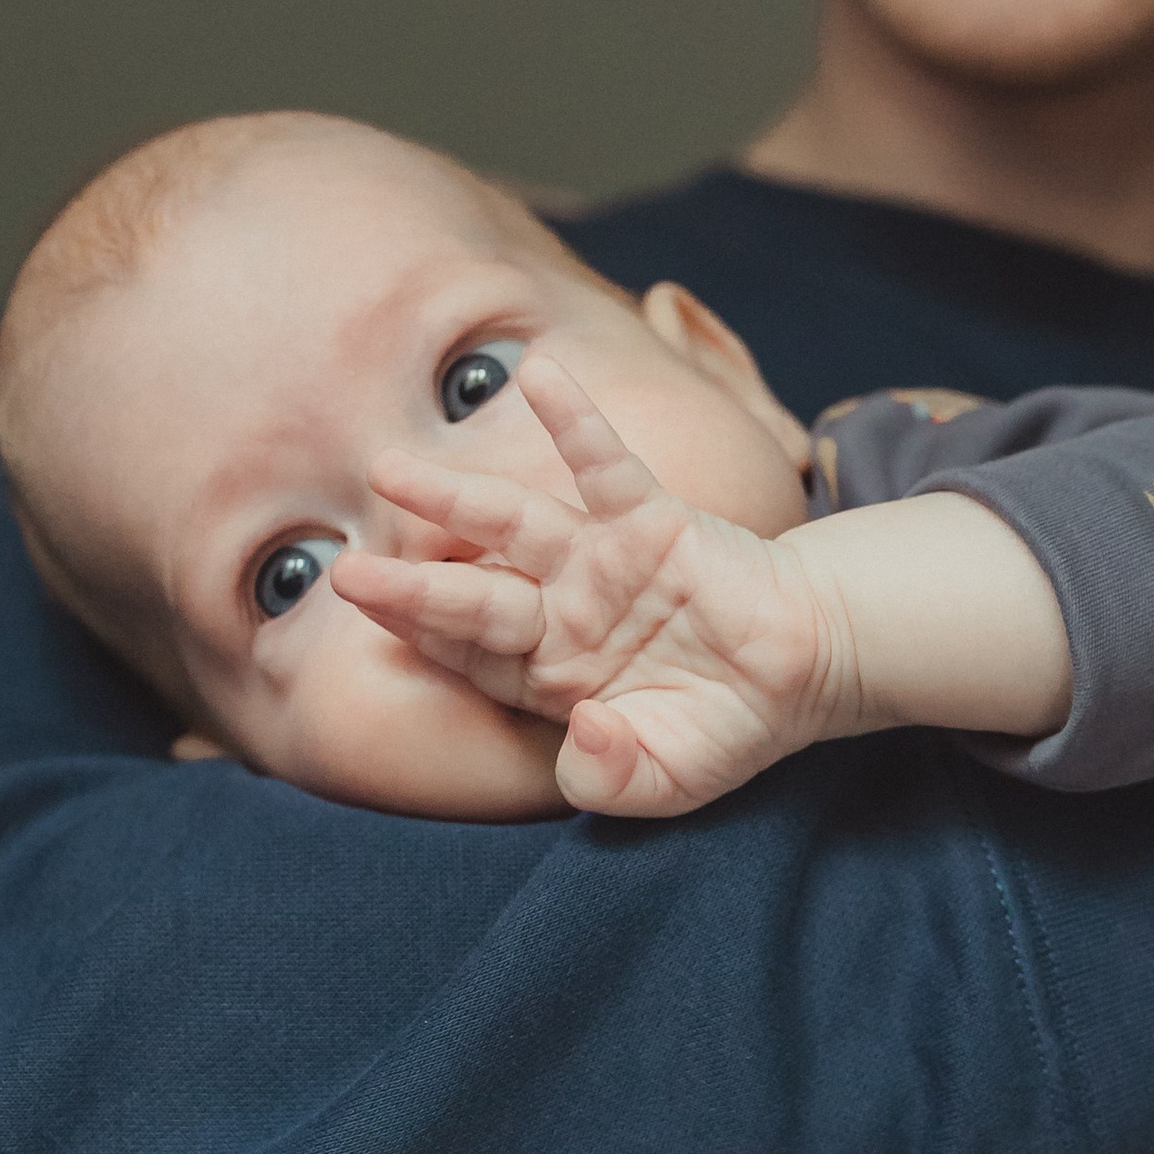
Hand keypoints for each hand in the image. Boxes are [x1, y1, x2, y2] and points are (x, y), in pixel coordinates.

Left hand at [332, 353, 852, 814]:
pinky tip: (538, 375)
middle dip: (410, 588)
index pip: (469, 655)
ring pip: (515, 524)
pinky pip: (606, 464)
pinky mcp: (652, 520)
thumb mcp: (665, 779)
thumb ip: (611, 776)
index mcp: (552, 674)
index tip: (367, 627)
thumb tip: (582, 727)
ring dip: (454, 499)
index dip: (419, 640)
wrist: (809, 670)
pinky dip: (574, 422)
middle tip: (344, 574)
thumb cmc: (728, 725)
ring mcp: (602, 561)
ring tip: (391, 472)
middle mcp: (564, 611)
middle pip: (472, 597)